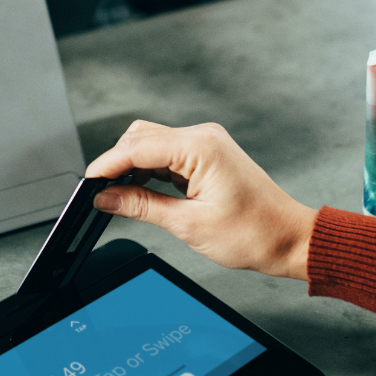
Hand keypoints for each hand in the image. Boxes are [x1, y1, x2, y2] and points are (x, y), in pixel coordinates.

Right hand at [86, 120, 316, 281]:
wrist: (288, 238)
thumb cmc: (253, 233)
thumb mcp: (189, 225)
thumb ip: (142, 207)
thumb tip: (106, 198)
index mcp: (201, 148)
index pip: (138, 147)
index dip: (107, 164)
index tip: (87, 183)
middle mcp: (203, 137)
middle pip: (141, 137)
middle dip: (117, 163)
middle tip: (99, 194)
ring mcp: (206, 143)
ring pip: (152, 143)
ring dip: (132, 167)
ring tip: (118, 197)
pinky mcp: (206, 154)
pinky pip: (167, 154)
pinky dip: (149, 170)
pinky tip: (141, 192)